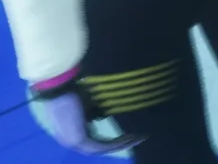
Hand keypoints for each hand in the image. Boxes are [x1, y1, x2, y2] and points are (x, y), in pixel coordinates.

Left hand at [30, 78, 144, 155]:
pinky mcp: (79, 139)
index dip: (115, 140)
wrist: (59, 87)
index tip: (131, 133)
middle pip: (101, 147)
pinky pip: (101, 146)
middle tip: (139, 137)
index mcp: (72, 132)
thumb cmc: (73, 90)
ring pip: (102, 148)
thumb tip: (117, 113)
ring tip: (138, 138)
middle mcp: (72, 140)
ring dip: (121, 144)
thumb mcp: (90, 104)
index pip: (97, 140)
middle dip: (121, 144)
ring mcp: (74, 142)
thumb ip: (100, 112)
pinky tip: (130, 137)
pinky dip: (116, 143)